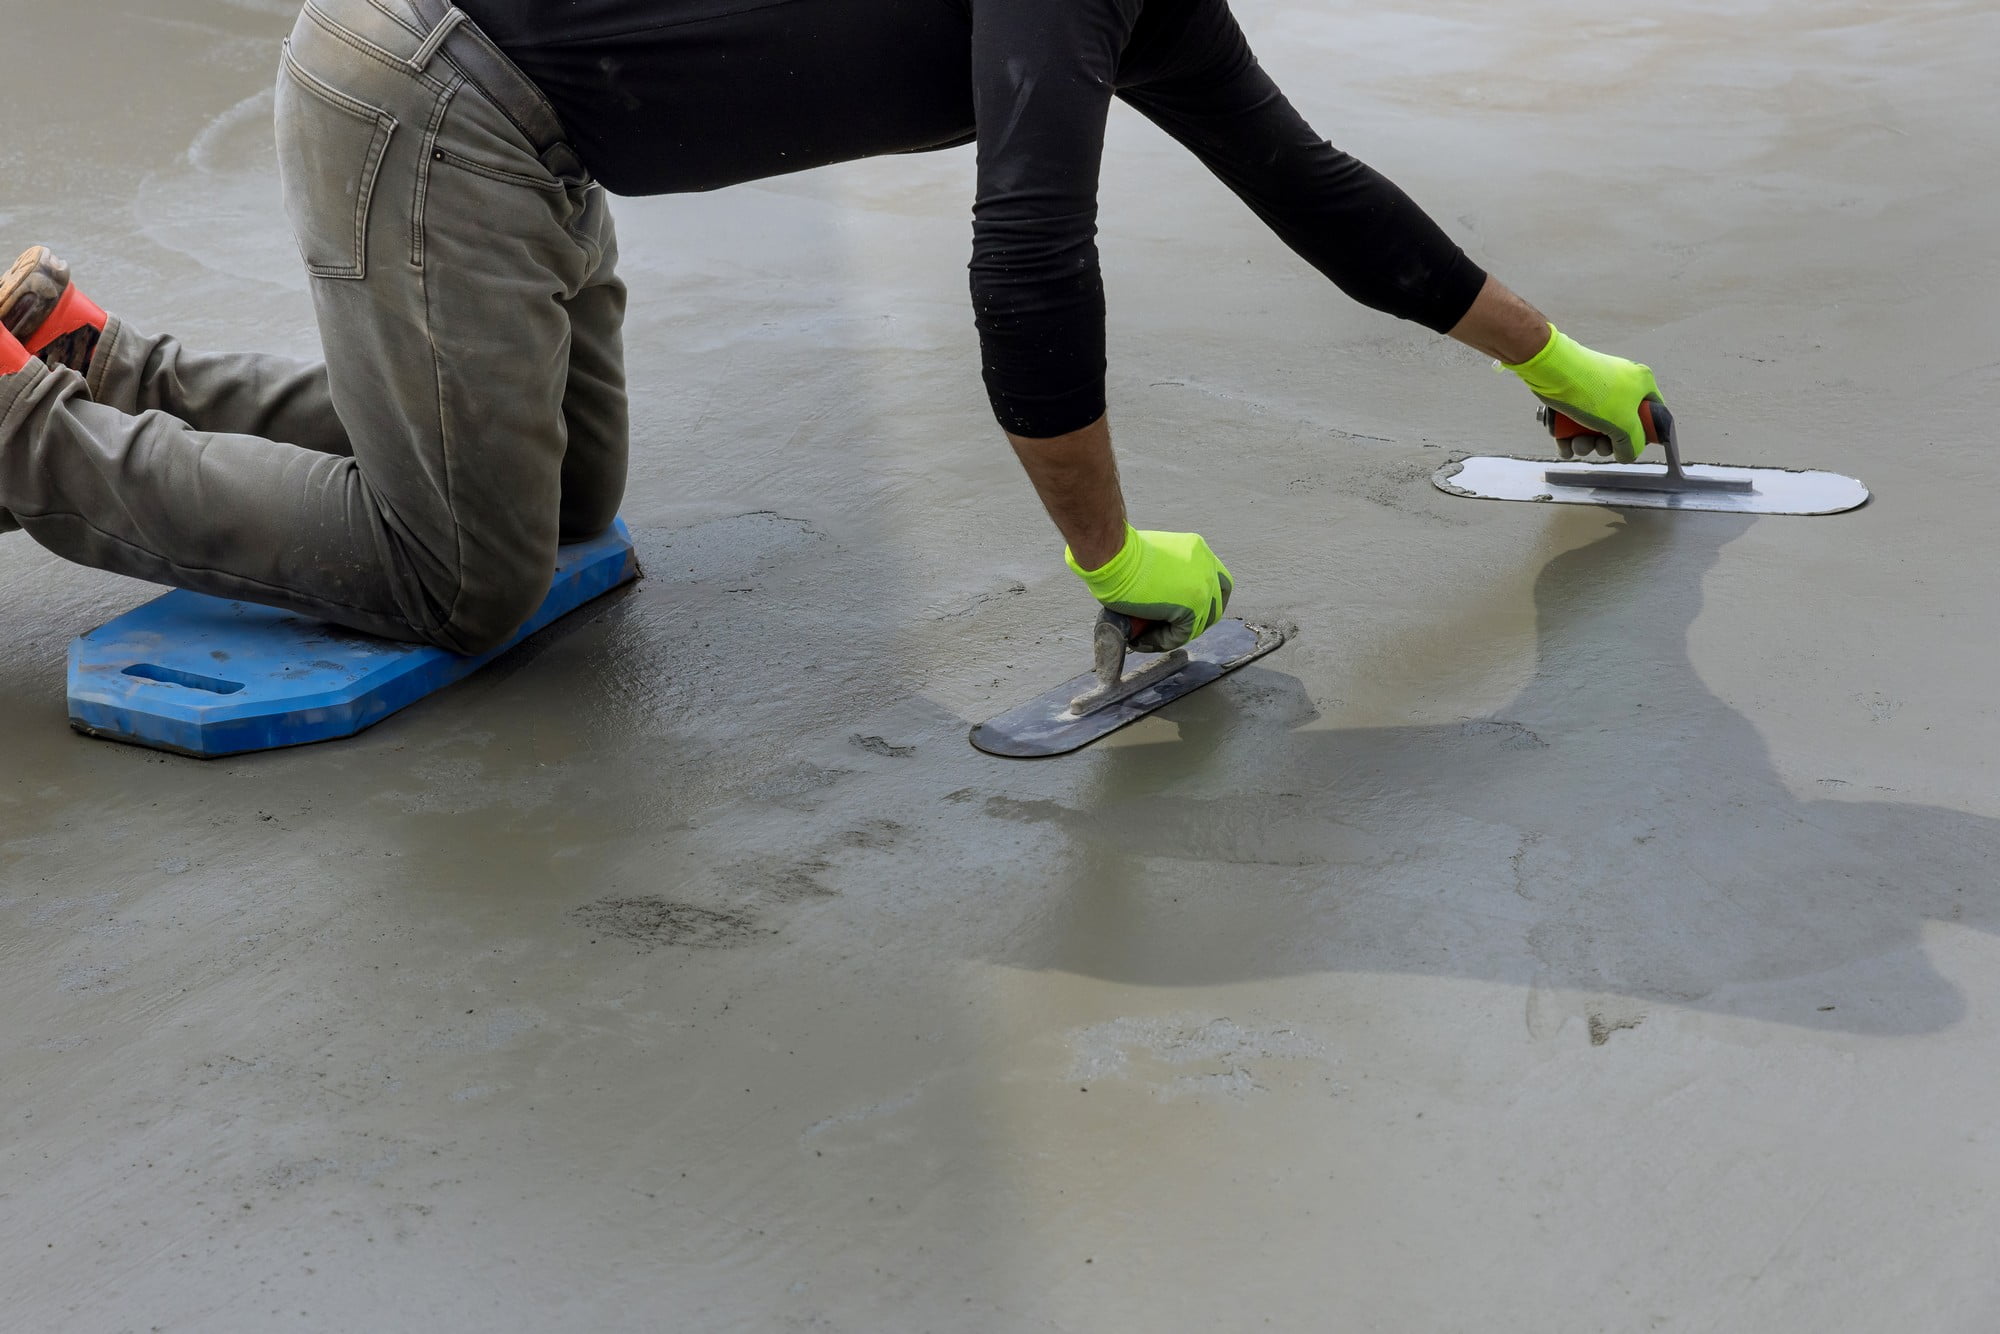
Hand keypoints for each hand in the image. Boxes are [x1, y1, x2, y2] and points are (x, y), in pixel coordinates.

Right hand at [1066, 525, 1231, 651]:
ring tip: (1145, 637)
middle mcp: (1207, 565)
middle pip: (1216, 601)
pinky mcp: (1192, 606)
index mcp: (1197, 549)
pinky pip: (1181, 634)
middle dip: (1195, 619)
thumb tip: (1159, 600)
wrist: (1114, 556)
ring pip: (1198, 623)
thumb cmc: (1119, 555)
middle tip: (1167, 628)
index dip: (1200, 599)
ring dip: (1173, 633)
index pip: (1213, 579)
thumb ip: (1165, 575)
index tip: (1176, 611)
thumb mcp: (1153, 558)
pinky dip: (1162, 641)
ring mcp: (1203, 587)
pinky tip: (1141, 640)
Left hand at [1505, 326, 1664, 462]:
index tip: (1631, 445)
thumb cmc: (1594, 392)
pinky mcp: (1572, 397)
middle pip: (1620, 426)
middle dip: (1606, 444)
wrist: (1552, 371)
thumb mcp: (1624, 424)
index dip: (1644, 434)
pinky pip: (1575, 425)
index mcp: (1641, 384)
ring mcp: (1595, 391)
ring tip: (1578, 443)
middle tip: (1599, 445)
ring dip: (1586, 444)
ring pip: (1595, 428)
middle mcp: (1620, 386)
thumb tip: (1629, 455)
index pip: (1653, 414)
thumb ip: (1633, 444)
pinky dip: (1570, 439)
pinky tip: (1565, 445)